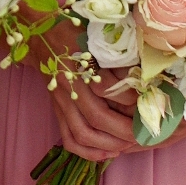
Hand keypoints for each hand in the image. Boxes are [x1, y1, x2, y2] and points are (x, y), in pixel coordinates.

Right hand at [32, 20, 140, 160]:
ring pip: (83, 132)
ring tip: (130, 143)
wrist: (38, 34)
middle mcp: (69, 83)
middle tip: (146, 132)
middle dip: (126, 130)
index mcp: (79, 62)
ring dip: (109, 144)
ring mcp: (60, 98)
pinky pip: (68, 137)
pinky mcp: (56, 108)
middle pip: (98, 116)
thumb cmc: (73, 31)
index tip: (148, 101)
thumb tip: (144, 78)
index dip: (131, 99)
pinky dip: (87, 151)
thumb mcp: (96, 36)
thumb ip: (118, 55)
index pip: (108, 88)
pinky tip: (108, 153)